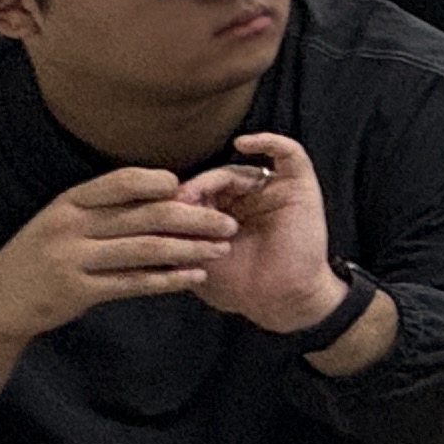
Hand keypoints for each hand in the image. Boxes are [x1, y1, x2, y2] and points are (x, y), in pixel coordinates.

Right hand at [0, 167, 230, 344]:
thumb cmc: (43, 254)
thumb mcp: (64, 221)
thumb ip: (106, 209)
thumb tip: (169, 192)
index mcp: (70, 202)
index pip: (123, 181)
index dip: (163, 182)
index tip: (200, 188)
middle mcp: (70, 225)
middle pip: (144, 215)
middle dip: (194, 218)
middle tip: (229, 222)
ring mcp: (72, 258)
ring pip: (145, 249)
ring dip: (189, 249)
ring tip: (221, 249)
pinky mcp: (77, 291)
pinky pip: (133, 283)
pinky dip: (169, 279)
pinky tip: (195, 277)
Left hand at [172, 132, 345, 332]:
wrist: (281, 301)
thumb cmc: (240, 287)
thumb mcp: (195, 261)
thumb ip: (175, 238)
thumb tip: (143, 217)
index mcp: (224, 216)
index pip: (198, 194)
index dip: (177, 199)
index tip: (156, 213)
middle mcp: (247, 200)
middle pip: (216, 179)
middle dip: (193, 190)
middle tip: (176, 204)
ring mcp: (273, 192)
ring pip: (240, 168)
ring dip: (215, 177)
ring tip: (196, 192)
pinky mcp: (299, 185)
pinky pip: (288, 153)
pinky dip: (267, 142)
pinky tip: (243, 144)